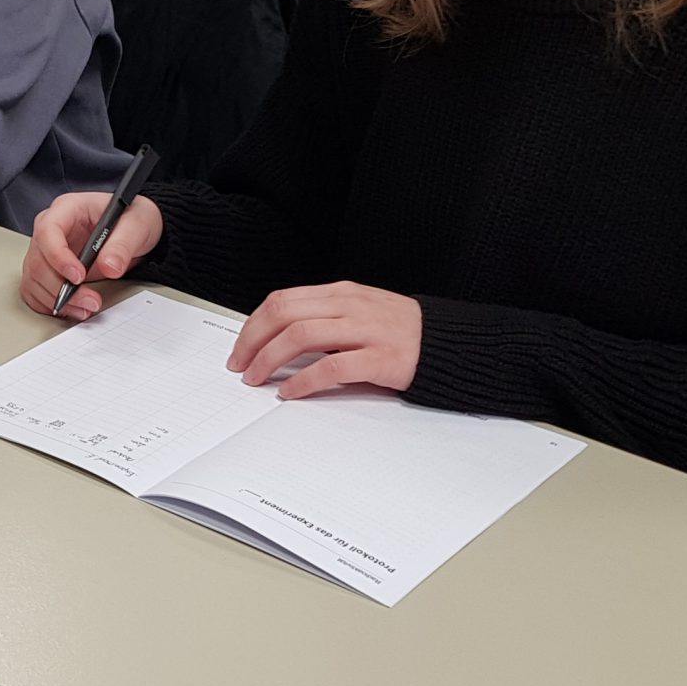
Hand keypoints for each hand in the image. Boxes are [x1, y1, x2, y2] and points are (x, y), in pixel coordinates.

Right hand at [20, 191, 164, 319]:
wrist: (134, 233)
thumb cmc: (130, 219)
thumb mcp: (136, 225)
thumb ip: (122, 245)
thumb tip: (109, 267)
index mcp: (67, 209)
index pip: (48, 231)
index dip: (58, 256)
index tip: (79, 276)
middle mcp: (51, 230)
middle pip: (38, 260)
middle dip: (61, 287)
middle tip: (90, 300)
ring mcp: (46, 251)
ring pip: (34, 279)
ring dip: (56, 299)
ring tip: (85, 308)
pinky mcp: (48, 270)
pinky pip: (35, 291)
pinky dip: (49, 305)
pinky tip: (72, 309)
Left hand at [229, 282, 421, 397]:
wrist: (446, 344)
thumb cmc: (399, 331)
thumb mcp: (358, 311)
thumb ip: (323, 318)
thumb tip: (278, 338)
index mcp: (340, 293)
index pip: (282, 300)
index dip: (253, 324)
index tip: (240, 346)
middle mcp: (349, 306)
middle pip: (284, 315)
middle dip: (252, 341)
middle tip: (239, 365)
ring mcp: (364, 330)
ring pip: (300, 336)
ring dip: (269, 360)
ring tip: (257, 378)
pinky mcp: (379, 358)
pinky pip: (330, 367)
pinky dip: (303, 381)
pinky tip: (290, 392)